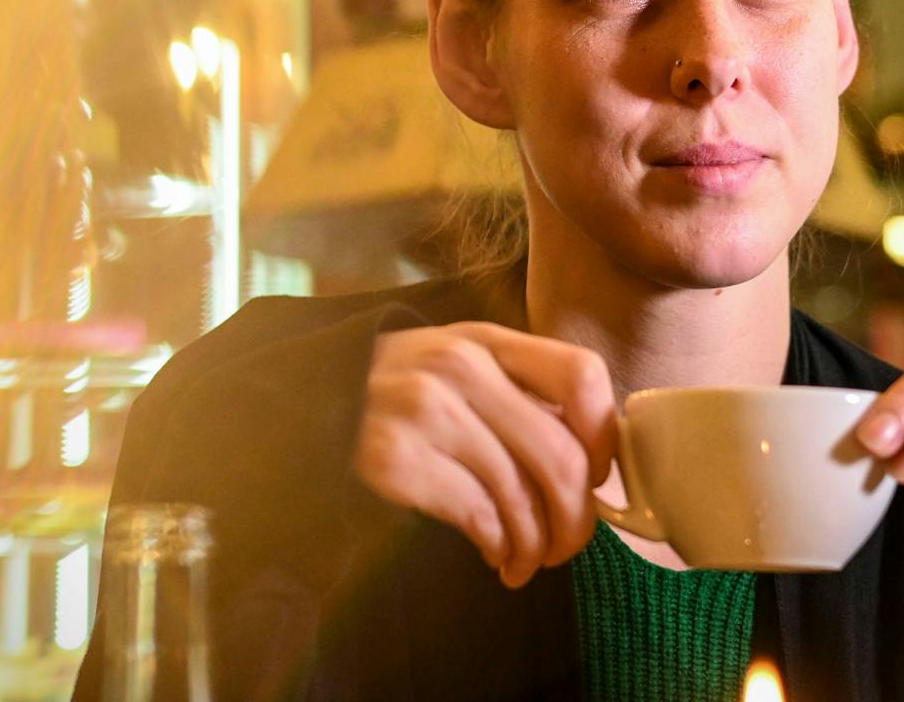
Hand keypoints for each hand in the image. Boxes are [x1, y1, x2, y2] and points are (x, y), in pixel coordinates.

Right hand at [352, 321, 617, 587]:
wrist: (299, 409)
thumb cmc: (393, 399)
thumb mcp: (456, 369)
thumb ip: (517, 395)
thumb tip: (593, 463)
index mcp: (486, 341)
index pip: (582, 375)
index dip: (604, 438)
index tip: (597, 478)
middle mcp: (460, 367)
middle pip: (560, 453)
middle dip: (576, 518)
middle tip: (567, 547)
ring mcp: (424, 410)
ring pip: (520, 494)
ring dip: (534, 545)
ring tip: (526, 561)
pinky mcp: (394, 458)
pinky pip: (478, 515)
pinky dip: (498, 546)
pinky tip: (494, 553)